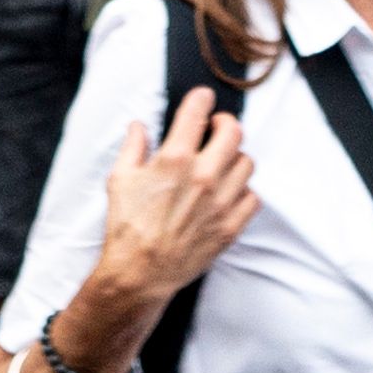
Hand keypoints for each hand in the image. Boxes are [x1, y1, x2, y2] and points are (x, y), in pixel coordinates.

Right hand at [89, 89, 259, 306]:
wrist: (140, 273)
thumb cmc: (127, 227)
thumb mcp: (120, 179)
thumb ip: (132, 147)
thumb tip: (138, 127)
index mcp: (175, 158)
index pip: (199, 111)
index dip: (202, 98)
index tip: (203, 98)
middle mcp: (204, 176)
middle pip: (234, 131)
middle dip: (224, 124)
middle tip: (215, 129)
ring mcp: (221, 202)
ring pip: (247, 163)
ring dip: (234, 158)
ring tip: (221, 163)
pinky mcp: (230, 226)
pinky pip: (253, 197)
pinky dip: (243, 191)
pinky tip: (228, 193)